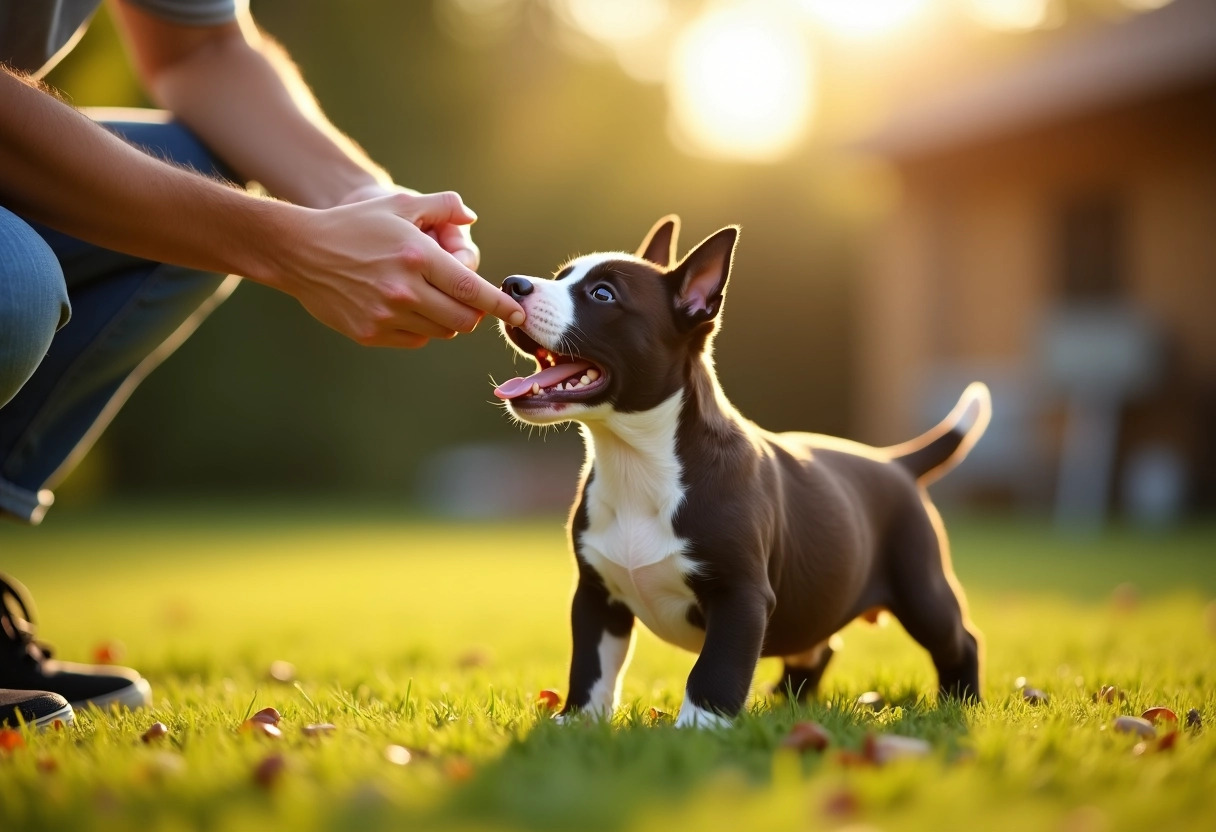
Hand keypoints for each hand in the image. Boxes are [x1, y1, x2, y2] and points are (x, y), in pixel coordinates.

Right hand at [274, 191, 522, 347]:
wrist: (300, 252)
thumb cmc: (355, 225)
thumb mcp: (398, 204)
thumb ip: (442, 206)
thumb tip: (471, 220)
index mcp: (417, 257)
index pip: (471, 289)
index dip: (499, 305)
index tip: (518, 314)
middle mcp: (404, 291)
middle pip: (462, 319)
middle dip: (474, 313)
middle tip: (471, 302)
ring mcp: (386, 316)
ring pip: (441, 331)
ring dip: (448, 320)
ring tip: (435, 298)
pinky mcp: (370, 333)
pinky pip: (415, 339)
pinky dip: (422, 328)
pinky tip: (410, 308)